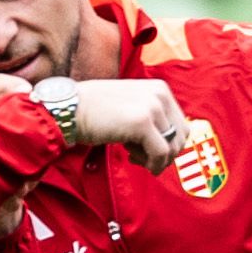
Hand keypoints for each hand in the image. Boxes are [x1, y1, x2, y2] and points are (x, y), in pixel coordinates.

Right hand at [66, 79, 189, 169]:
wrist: (69, 109)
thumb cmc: (97, 112)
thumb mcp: (132, 106)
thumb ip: (153, 117)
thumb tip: (173, 145)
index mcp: (160, 89)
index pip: (182, 125)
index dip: (169, 144)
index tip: (148, 150)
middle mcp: (160, 94)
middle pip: (181, 137)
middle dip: (165, 154)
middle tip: (142, 158)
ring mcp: (152, 107)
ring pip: (172, 147)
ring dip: (155, 159)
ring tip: (133, 156)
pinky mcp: (142, 123)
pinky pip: (160, 154)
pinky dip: (150, 164)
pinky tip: (130, 158)